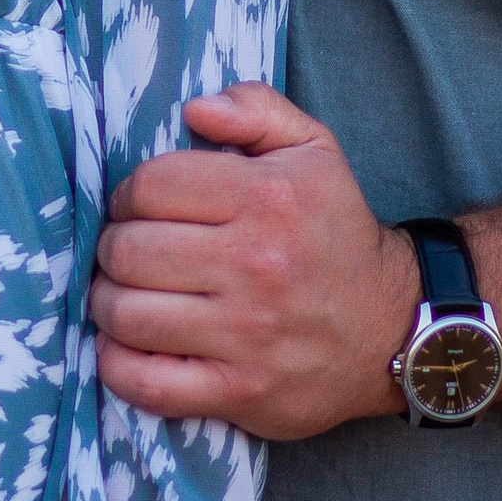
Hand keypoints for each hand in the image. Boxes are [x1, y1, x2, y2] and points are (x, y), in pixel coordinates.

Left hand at [90, 84, 416, 438]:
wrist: (392, 329)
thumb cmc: (336, 234)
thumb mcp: (313, 151)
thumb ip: (256, 109)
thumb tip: (195, 109)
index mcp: (268, 198)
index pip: (150, 186)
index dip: (129, 195)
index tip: (140, 209)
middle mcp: (256, 264)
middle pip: (128, 251)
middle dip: (114, 249)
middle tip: (130, 254)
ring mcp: (247, 334)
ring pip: (126, 314)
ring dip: (109, 304)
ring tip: (126, 296)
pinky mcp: (239, 391)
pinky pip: (145, 383)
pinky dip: (118, 364)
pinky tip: (129, 346)